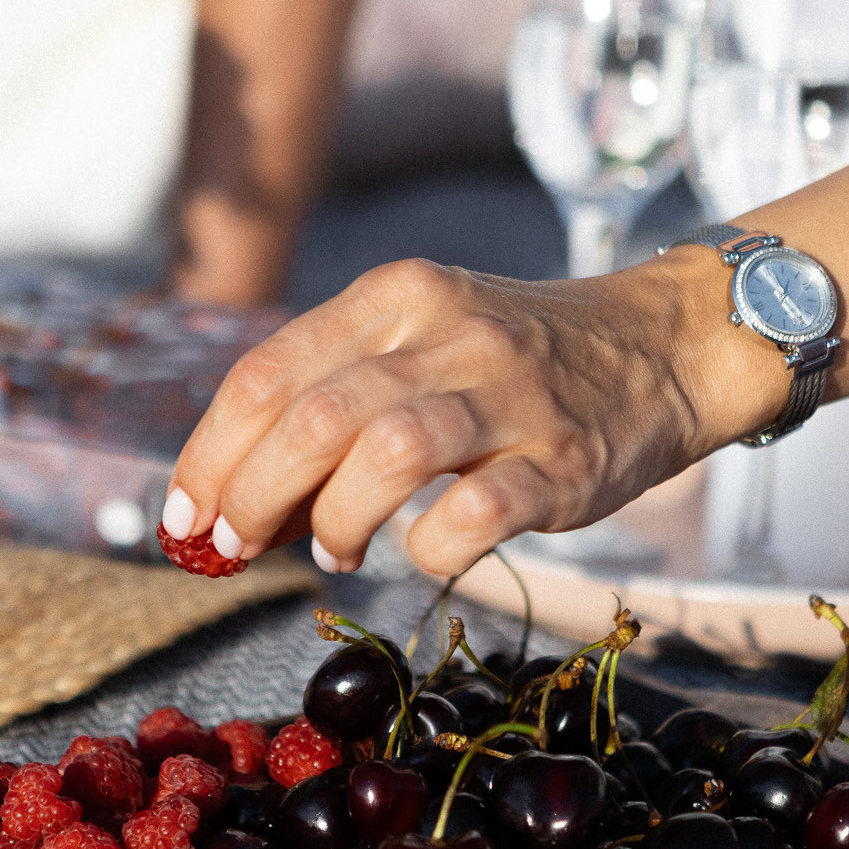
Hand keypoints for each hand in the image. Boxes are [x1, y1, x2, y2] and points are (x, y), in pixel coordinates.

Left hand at [162, 251, 789, 577]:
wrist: (662, 345)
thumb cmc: (516, 361)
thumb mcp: (421, 340)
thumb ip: (336, 396)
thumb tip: (241, 498)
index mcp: (395, 297)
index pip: (267, 372)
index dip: (211, 452)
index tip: (186, 513)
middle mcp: (448, 334)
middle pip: (313, 417)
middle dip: (252, 495)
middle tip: (235, 546)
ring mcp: (510, 396)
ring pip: (387, 453)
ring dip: (336, 519)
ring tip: (333, 548)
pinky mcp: (562, 461)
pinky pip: (475, 513)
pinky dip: (428, 545)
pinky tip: (419, 551)